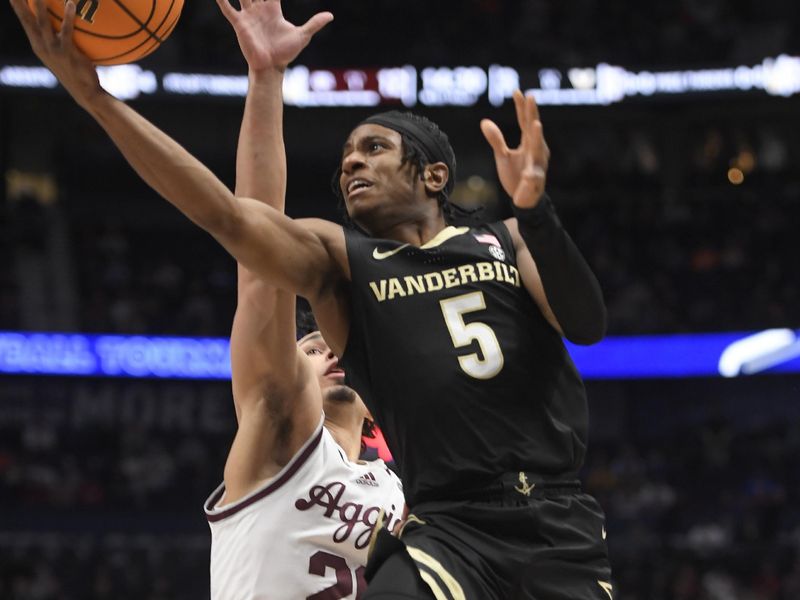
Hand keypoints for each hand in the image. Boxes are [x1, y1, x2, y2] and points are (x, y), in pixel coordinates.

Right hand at [9, 0, 103, 107]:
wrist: (86, 93)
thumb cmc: (77, 73)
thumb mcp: (63, 55)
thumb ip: (59, 40)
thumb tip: (63, 24)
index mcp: (38, 45)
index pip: (25, 21)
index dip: (18, 6)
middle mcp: (41, 47)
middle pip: (26, 20)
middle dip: (19, 3)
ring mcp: (53, 50)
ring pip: (43, 23)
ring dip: (39, 6)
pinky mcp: (67, 53)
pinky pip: (66, 31)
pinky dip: (68, 17)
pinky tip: (70, 4)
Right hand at [216, 0, 333, 71]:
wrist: (271, 67)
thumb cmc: (285, 53)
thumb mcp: (302, 35)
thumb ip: (314, 24)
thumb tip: (331, 16)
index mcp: (273, 9)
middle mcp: (259, 9)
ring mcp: (248, 16)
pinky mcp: (240, 24)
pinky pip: (228, 9)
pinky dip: (222, 0)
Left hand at [480, 90, 549, 208]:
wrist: (524, 199)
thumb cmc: (516, 175)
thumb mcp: (502, 156)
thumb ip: (496, 139)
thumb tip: (485, 121)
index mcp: (529, 143)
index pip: (525, 121)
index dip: (522, 107)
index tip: (517, 91)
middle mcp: (537, 150)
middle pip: (533, 129)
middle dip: (532, 114)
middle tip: (531, 97)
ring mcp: (538, 165)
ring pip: (538, 150)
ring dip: (537, 137)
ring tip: (536, 125)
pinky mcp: (535, 181)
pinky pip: (533, 178)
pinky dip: (531, 176)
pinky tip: (527, 176)